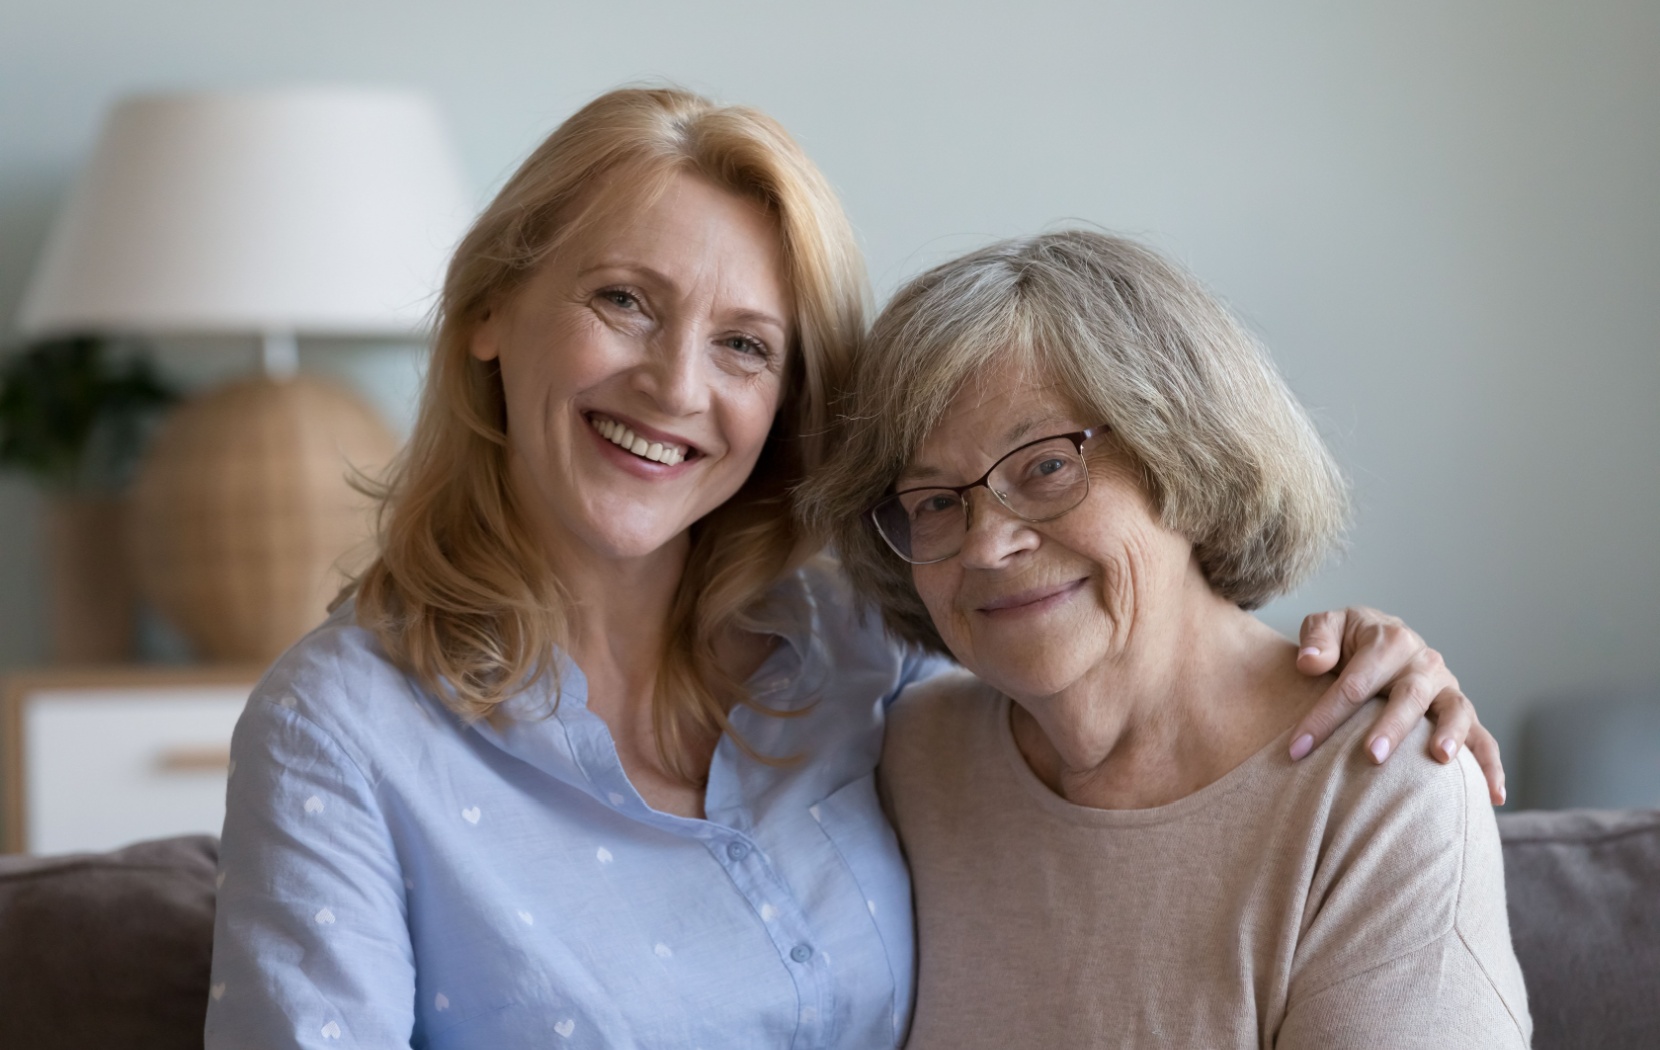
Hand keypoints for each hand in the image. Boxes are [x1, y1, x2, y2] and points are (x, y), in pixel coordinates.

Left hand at [1287, 607, 1504, 804]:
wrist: (1381, 638)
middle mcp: (1423, 662)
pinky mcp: (1460, 709)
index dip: (1324, 716)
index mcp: (1388, 641)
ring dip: (1451, 735)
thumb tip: (1310, 662)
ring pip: (1455, 711)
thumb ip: (1317, 638)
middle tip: (1373, 756)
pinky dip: (1491, 764)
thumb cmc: (1348, 641)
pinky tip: (1494, 796)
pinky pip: (1483, 737)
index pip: (1354, 683)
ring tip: (1439, 759)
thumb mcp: (1329, 627)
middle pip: (1409, 696)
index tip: (1297, 748)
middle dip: (1392, 726)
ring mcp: (1445, 687)